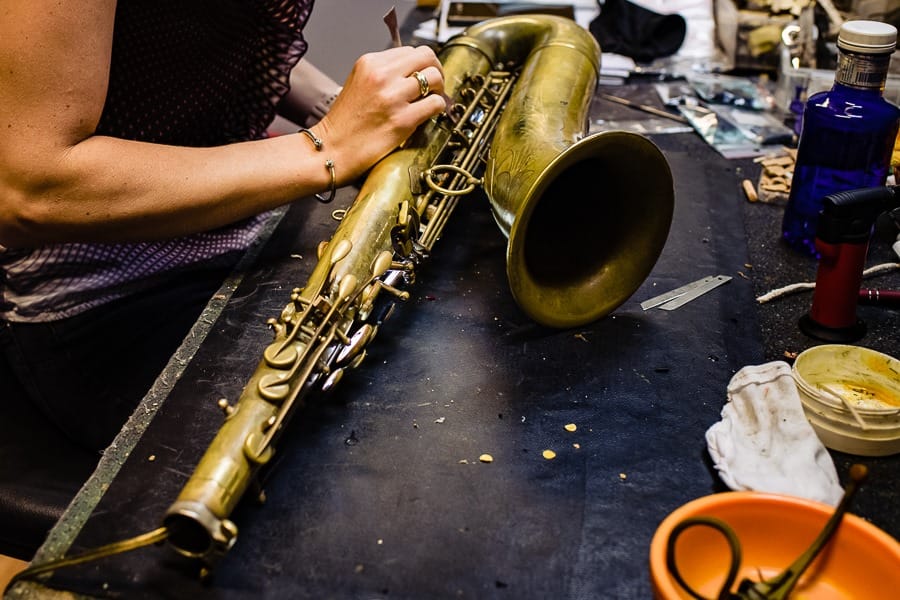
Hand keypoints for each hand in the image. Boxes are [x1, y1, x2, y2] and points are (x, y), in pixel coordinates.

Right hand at [311, 45, 446, 183]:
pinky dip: (438, 108)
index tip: (421, 76)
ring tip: (431, 100)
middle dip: (435, 70)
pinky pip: (435, 103)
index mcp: (369, 63)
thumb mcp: (359, 83)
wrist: (332, 150)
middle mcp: (381, 75)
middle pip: (426, 57)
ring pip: (435, 78)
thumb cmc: (345, 123)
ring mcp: (393, 97)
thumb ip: (383, 74)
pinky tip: (430, 114)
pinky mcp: (403, 119)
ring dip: (439, 89)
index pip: (409, 50)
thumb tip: (413, 72)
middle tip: (434, 85)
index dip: (420, 64)